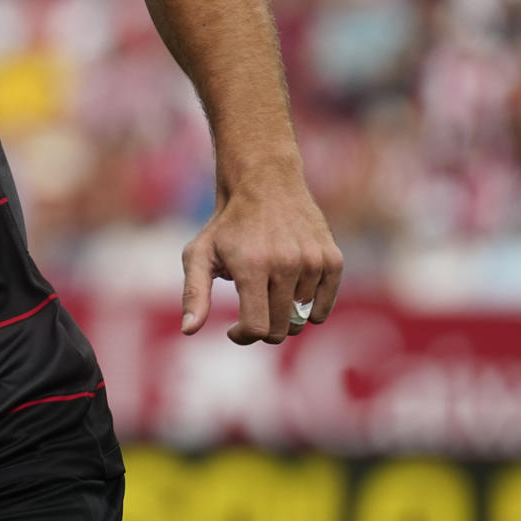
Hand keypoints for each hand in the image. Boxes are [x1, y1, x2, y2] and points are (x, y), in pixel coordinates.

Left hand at [181, 174, 342, 344]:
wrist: (265, 183)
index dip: (242, 336)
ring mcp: (313, 262)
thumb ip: (194, 294)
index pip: (257, 327)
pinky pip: (321, 309)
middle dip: (263, 328)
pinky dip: (306, 309)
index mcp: (252, 266)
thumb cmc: (227, 226)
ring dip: (283, 314)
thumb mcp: (199, 254)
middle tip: (251, 308)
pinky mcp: (333, 260)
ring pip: (301, 319)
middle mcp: (286, 264)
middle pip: (281, 329)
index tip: (233, 329)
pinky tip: (289, 289)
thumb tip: (188, 330)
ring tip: (268, 289)